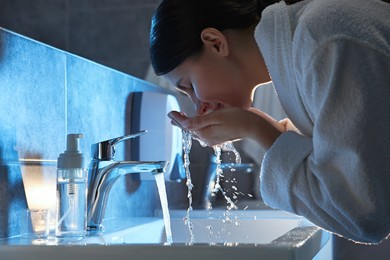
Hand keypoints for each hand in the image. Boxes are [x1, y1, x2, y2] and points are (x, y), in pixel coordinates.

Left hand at [168, 107, 284, 148]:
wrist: (256, 127)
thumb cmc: (238, 119)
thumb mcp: (217, 117)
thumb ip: (199, 121)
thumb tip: (184, 124)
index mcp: (205, 133)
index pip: (187, 125)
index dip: (178, 119)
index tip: (170, 113)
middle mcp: (209, 138)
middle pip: (191, 129)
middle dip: (181, 122)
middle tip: (172, 116)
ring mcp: (215, 138)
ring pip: (198, 131)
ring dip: (190, 124)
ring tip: (182, 119)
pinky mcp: (222, 135)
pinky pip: (205, 131)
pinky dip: (199, 126)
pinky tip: (199, 123)